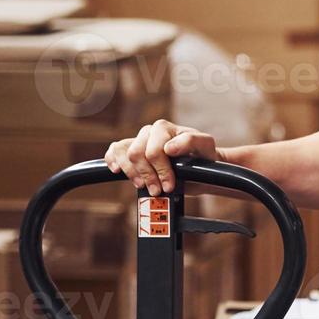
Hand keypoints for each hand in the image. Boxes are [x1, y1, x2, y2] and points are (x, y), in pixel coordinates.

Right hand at [104, 119, 218, 195]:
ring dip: (132, 174)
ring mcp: (139, 141)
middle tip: (159, 190)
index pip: (153, 150)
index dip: (160, 171)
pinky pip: (114, 151)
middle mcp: (149, 132)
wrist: (198, 167)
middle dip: (147, 176)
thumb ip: (190, 141)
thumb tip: (168, 148)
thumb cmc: (202, 155)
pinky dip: (113, 161)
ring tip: (144, 186)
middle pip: (136, 154)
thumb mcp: (205, 146)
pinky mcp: (131, 151)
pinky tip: (118, 171)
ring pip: (122, 153)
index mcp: (164, 128)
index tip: (169, 185)